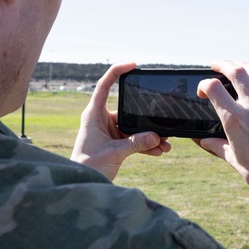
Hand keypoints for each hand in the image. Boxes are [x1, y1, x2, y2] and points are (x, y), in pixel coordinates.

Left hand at [71, 62, 170, 180]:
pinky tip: (158, 150)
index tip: (133, 65)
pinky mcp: (115, 142)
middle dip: (146, 117)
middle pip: (127, 109)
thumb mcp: (114, 152)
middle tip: (162, 120)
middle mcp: (101, 119)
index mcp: (94, 114)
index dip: (117, 71)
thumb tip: (157, 136)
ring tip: (165, 144)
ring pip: (134, 126)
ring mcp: (109, 130)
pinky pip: (134, 139)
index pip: (104, 85)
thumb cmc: (88, 165)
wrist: (82, 183)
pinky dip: (146, 145)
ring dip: (149, 135)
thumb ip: (136, 143)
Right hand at [198, 61, 248, 235]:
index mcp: (234, 120)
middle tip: (216, 64)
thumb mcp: (233, 159)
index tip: (202, 90)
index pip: (214, 88)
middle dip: (224, 64)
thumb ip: (217, 145)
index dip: (204, 84)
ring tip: (237, 67)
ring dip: (245, 66)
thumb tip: (203, 140)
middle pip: (237, 71)